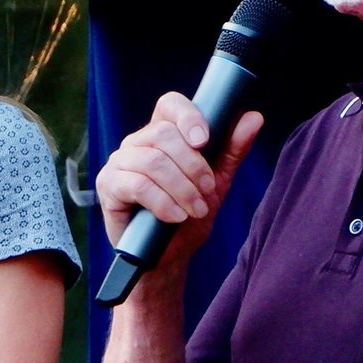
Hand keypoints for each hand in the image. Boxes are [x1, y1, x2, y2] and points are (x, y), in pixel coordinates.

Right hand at [96, 92, 263, 273]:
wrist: (169, 258)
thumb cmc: (189, 216)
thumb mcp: (216, 183)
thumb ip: (232, 150)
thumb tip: (253, 117)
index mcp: (162, 134)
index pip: (170, 105)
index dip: (188, 117)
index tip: (205, 141)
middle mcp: (137, 143)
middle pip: (162, 134)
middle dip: (192, 165)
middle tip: (207, 190)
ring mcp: (119, 162)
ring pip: (152, 160)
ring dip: (181, 188)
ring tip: (196, 210)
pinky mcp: (109, 186)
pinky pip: (136, 184)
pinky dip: (162, 202)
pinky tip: (176, 216)